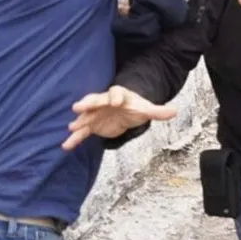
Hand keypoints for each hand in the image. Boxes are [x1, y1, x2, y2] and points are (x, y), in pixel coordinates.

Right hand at [62, 86, 176, 150]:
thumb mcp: (146, 109)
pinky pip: (82, 132)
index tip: (114, 102)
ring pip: (86, 116)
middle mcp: (104, 102)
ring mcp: (96, 113)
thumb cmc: (135, 107)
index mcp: (118, 95)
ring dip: (79, 121)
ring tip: (71, 126)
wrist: (124, 111)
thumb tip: (174, 111)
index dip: (115, 97)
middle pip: (95, 100)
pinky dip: (75, 138)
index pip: (116, 94)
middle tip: (78, 107)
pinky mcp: (92, 125)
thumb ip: (158, 111)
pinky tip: (66, 146)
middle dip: (87, 103)